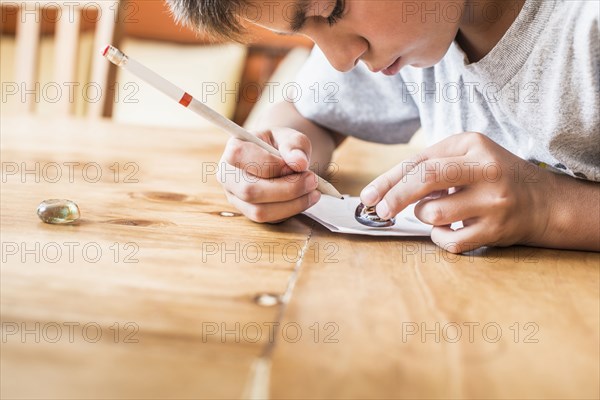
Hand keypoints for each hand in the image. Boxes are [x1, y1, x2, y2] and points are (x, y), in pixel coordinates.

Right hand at [218, 127, 320, 222]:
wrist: (283, 160)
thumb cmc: (282, 146)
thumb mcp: (290, 137)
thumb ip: (295, 145)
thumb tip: (299, 163)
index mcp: (233, 149)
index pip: (241, 157)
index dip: (271, 163)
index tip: (298, 164)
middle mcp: (228, 176)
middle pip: (249, 190)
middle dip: (286, 188)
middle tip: (313, 180)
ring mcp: (236, 198)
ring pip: (259, 211)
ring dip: (291, 204)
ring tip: (313, 191)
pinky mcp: (250, 213)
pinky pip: (270, 219)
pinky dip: (292, 210)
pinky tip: (306, 198)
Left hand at [360, 132, 554, 252]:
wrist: (544, 202)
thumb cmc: (492, 177)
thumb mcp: (466, 156)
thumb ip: (429, 165)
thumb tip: (383, 191)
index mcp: (473, 145)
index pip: (421, 162)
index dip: (388, 181)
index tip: (368, 196)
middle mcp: (486, 170)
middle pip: (426, 179)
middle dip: (394, 197)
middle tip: (381, 210)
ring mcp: (493, 202)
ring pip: (433, 213)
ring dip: (425, 216)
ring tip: (439, 211)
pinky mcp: (496, 230)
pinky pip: (449, 240)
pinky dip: (440, 237)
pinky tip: (450, 228)